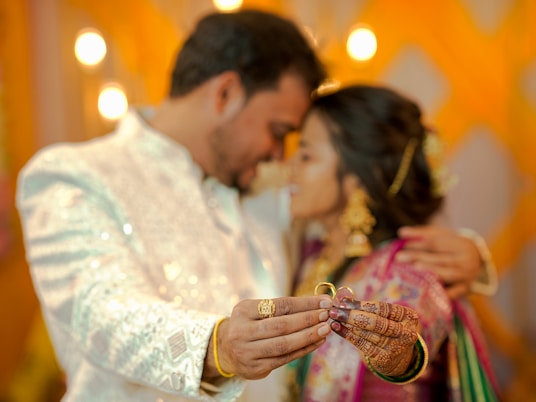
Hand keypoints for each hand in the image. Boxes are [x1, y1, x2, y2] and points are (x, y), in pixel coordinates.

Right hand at [205, 295, 331, 379]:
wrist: (225, 349)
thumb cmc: (248, 324)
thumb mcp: (255, 309)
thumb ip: (280, 308)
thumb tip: (316, 303)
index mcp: (244, 311)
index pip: (279, 305)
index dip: (304, 303)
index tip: (324, 301)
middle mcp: (242, 331)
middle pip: (282, 325)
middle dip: (308, 319)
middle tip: (327, 314)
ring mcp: (247, 352)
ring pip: (284, 344)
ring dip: (308, 336)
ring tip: (325, 329)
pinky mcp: (255, 369)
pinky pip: (284, 359)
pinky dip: (303, 350)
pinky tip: (316, 342)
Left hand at [328, 299, 418, 376]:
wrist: (399, 355)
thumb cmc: (389, 327)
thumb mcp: (386, 316)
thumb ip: (367, 307)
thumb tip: (342, 299)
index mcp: (408, 317)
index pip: (382, 308)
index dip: (361, 305)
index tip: (343, 302)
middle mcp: (405, 333)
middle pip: (375, 322)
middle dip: (351, 316)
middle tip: (334, 311)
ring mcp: (396, 348)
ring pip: (367, 334)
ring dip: (347, 325)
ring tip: (333, 319)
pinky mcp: (385, 359)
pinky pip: (363, 345)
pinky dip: (348, 336)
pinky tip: (337, 329)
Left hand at [396, 225, 480, 298]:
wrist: (478, 259)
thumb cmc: (452, 245)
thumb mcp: (441, 235)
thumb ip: (421, 233)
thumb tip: (401, 232)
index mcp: (461, 244)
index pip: (437, 243)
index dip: (419, 244)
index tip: (403, 245)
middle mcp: (466, 260)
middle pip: (440, 259)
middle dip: (418, 257)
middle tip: (399, 257)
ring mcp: (467, 275)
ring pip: (448, 274)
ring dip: (430, 272)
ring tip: (413, 270)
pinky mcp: (466, 289)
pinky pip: (455, 292)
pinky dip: (443, 293)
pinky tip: (428, 292)